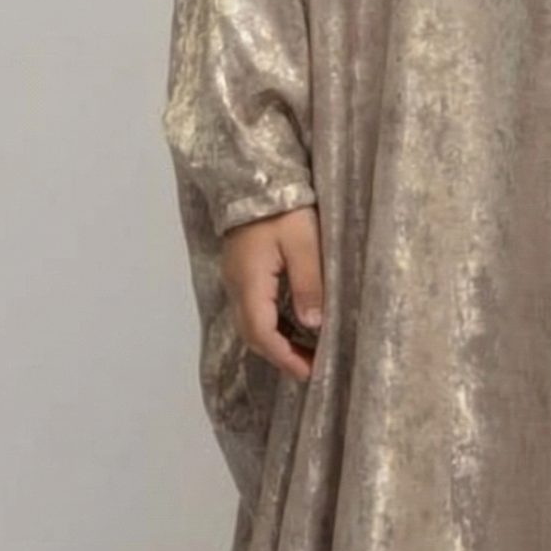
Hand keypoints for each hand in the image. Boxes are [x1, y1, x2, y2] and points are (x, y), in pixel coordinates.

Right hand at [220, 203, 323, 381]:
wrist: (256, 178)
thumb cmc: (284, 209)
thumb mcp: (304, 244)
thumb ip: (308, 284)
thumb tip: (313, 325)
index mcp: (250, 283)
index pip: (262, 333)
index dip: (286, 358)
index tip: (311, 372)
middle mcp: (237, 286)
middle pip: (253, 335)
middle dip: (282, 356)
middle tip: (313, 368)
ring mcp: (236, 280)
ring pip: (251, 324)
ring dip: (277, 343)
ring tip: (307, 353)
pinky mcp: (242, 272)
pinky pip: (254, 310)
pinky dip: (273, 326)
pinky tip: (295, 327)